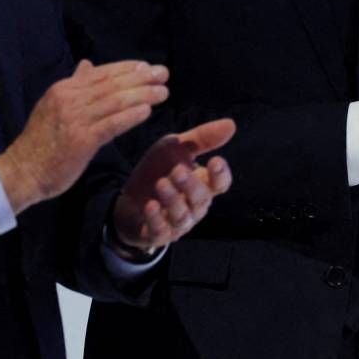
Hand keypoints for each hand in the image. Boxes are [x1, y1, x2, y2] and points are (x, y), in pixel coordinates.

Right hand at [0, 60, 168, 214]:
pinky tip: (147, 111)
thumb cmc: (41, 142)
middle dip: (140, 78)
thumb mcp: (53, 105)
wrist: (22, 171)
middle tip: (163, 73)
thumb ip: (74, 85)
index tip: (147, 66)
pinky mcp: (81, 140)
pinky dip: (130, 116)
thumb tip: (87, 64)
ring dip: (142, 95)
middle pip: (111, 84)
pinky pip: (111, 124)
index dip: (127, 68)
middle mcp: (69, 99)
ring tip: (163, 92)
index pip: (101, 73)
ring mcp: (75, 119)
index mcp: (63, 89)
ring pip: (115, 102)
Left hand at [112, 119, 235, 253]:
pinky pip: (160, 231)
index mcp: (203, 185)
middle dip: (190, 185)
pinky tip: (151, 206)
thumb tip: (231, 124)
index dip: (220, 175)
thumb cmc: (158, 171)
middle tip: (177, 171)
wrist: (127, 197)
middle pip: (201, 199)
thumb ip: (202, 138)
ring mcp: (177, 223)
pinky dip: (156, 219)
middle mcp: (194, 207)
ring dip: (173, 200)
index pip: (220, 184)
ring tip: (161, 184)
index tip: (215, 160)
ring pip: (182, 216)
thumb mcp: (176, 149)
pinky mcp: (157, 234)